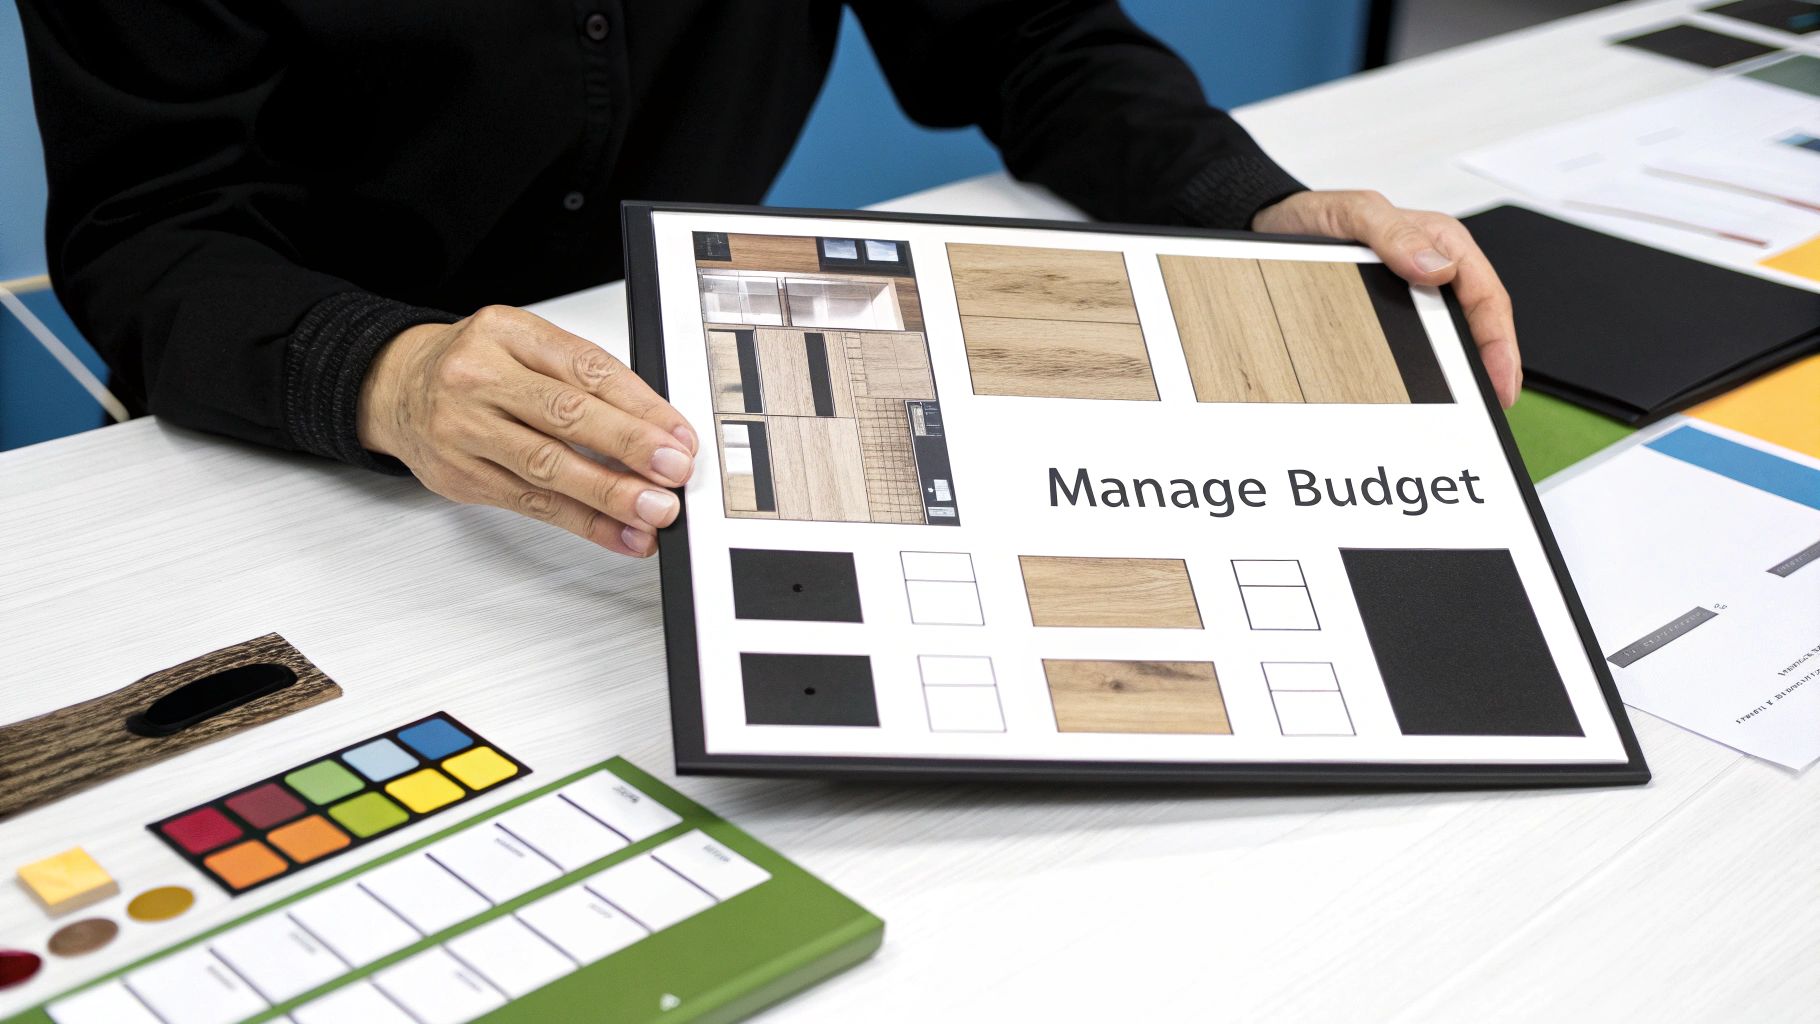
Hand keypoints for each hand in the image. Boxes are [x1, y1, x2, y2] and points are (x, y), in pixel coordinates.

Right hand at [358, 305, 697, 555]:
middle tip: (673, 472)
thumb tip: (657, 428)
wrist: (395, 386)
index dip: (640, 406)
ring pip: (547, 468)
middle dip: (628, 448)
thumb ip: (584, 378)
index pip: (585, 368)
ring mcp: (465, 430)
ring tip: (653, 511)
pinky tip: (619, 534)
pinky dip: (584, 523)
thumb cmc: (473, 364)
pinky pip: (533, 505)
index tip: (678, 435)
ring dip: (609, 496)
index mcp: (507, 334)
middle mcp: (480, 379)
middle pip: (564, 416)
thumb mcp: (525, 344)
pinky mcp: (461, 477)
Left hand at [1251, 190, 1520, 407]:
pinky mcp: (1389, 309)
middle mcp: (1434, 267)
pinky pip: (1420, 339)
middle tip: (1493, 405)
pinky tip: (1429, 390)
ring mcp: (1413, 290)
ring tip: (1470, 405)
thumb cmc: (1316, 214)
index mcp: (1441, 241)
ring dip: (1465, 368)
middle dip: (1492, 364)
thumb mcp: (1354, 213)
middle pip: (1477, 322)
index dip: (1500, 342)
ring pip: (1452, 334)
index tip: (1502, 380)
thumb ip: (1393, 234)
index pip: (1486, 295)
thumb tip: (1437, 269)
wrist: (1274, 224)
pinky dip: (1431, 366)